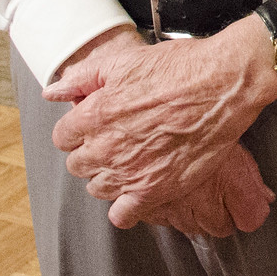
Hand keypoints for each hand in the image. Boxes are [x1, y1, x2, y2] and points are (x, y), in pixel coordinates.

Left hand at [45, 16, 276, 228]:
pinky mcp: (155, 189)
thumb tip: (52, 92)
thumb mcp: (125, 61)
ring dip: (108, 175)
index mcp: (94, 115)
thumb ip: (83, 78)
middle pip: (78, 164)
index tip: (95, 123)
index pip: (63, 136)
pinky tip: (136, 190)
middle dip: (91, 151)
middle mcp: (106, 148)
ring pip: (97, 188)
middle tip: (115, 138)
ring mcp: (130, 172)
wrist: (223, 85)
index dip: (79, 127)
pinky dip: (125, 206)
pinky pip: (123, 214)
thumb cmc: (180, 69)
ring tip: (130, 160)